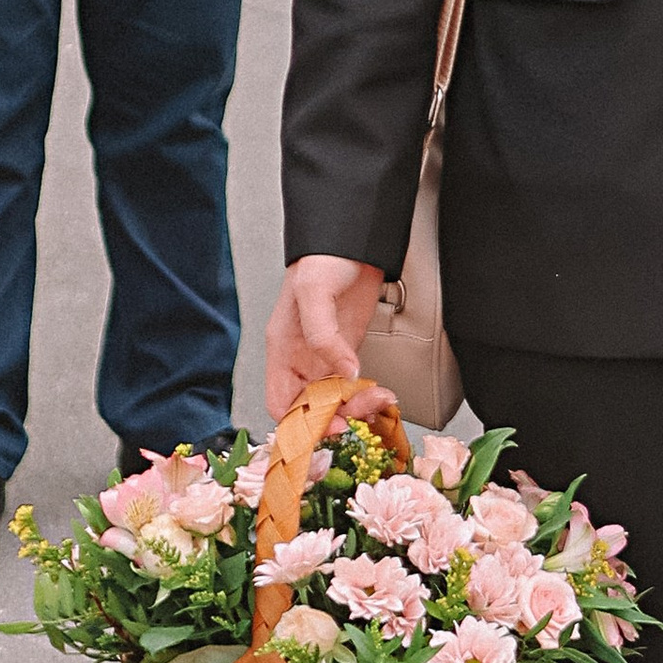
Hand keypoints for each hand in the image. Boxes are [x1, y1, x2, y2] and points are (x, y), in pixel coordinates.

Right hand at [264, 256, 384, 417]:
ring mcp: (327, 355)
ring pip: (336, 399)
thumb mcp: (313, 292)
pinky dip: (367, 394)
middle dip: (337, 415)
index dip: (302, 421)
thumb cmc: (322, 259)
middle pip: (312, 407)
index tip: (331, 424)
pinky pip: (354, 383)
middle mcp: (302, 359)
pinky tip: (381, 394)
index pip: (282, 403)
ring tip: (379, 400)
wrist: (354, 239)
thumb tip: (345, 371)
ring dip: (357, 407)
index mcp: (283, 350)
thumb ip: (323, 335)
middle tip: (364, 410)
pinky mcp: (350, 348)